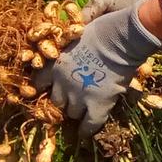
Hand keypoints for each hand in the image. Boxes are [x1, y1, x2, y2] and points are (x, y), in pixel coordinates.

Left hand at [37, 3, 161, 137]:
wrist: (121, 37)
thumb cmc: (102, 29)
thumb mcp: (76, 35)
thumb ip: (69, 48)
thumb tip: (69, 50)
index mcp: (54, 64)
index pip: (40, 83)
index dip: (45, 87)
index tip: (49, 88)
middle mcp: (62, 83)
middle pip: (56, 100)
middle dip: (63, 100)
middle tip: (72, 97)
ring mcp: (79, 96)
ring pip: (71, 113)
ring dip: (76, 111)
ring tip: (85, 108)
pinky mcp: (97, 105)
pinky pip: (89, 125)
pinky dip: (86, 130)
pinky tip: (85, 132)